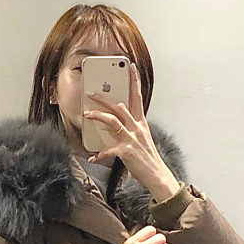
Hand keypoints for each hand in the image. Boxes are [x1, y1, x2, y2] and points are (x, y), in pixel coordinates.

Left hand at [84, 62, 181, 201]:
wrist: (157, 175)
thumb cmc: (148, 159)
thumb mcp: (142, 140)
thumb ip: (131, 130)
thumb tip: (117, 125)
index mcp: (141, 124)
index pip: (138, 97)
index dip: (134, 81)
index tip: (131, 67)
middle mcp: (137, 128)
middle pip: (120, 106)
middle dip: (104, 98)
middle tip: (91, 92)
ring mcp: (131, 139)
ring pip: (112, 120)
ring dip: (98, 116)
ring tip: (87, 114)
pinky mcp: (126, 151)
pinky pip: (108, 150)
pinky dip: (99, 154)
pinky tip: (92, 158)